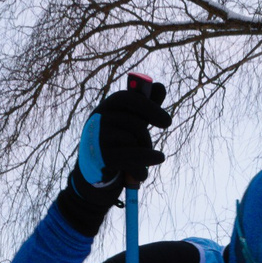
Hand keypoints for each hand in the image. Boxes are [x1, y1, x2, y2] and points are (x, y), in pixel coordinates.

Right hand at [72, 75, 169, 194]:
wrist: (93, 176)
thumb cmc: (116, 145)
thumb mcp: (130, 124)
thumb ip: (145, 107)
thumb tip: (160, 86)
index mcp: (105, 108)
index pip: (126, 98)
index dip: (149, 107)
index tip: (168, 122)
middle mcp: (97, 119)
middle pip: (133, 122)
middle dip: (147, 138)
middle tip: (152, 149)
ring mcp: (96, 138)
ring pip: (131, 139)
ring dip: (145, 153)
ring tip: (146, 162)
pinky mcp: (99, 158)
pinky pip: (127, 157)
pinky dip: (141, 166)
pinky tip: (144, 174)